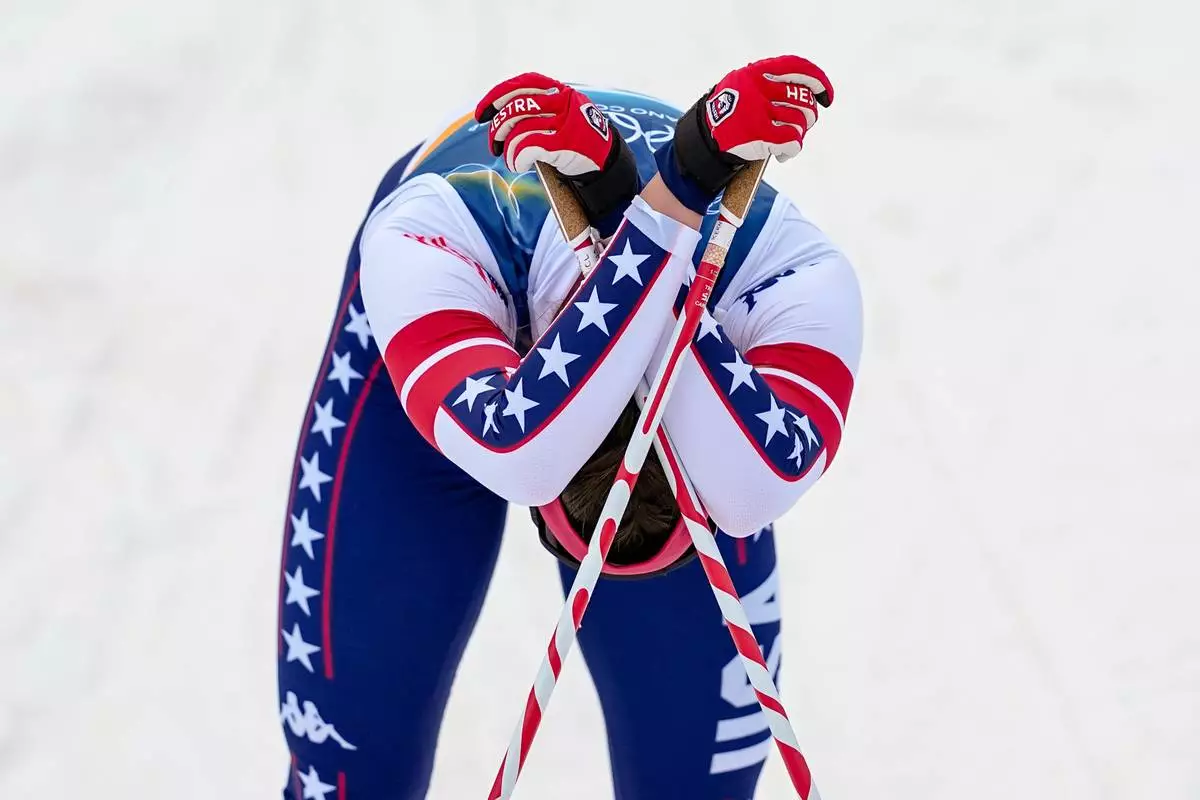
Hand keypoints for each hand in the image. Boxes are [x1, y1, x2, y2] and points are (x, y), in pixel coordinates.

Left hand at [475, 73, 641, 235]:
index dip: (498, 95)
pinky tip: (517, 164)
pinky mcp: (565, 144)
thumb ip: (540, 110)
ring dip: (507, 148)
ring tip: (509, 159)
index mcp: (562, 92)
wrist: (610, 165)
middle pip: (517, 107)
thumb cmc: (580, 143)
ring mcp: (566, 122)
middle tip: (493, 143)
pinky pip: (528, 147)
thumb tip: (500, 116)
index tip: (482, 112)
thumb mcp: (564, 117)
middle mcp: (564, 102)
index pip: (524, 83)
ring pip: (520, 129)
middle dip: (498, 126)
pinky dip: (516, 157)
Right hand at [701, 55, 832, 162]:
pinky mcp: (758, 135)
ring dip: (798, 134)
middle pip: (803, 99)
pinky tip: (782, 154)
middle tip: (802, 124)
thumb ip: (772, 83)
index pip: (797, 68)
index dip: (818, 81)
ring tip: (788, 140)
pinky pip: (792, 140)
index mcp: (756, 72)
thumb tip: (809, 91)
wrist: (705, 140)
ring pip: (799, 121)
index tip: (826, 96)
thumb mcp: (746, 86)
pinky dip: (792, 149)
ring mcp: (757, 111)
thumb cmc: (732, 114)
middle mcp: (757, 88)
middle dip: (809, 115)